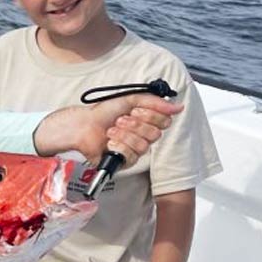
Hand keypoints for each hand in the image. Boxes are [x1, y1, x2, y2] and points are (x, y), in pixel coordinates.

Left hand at [34, 94, 182, 165]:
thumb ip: (154, 102)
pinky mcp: (125, 161)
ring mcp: (134, 149)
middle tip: (120, 120)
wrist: (83, 125)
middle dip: (135, 124)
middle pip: (155, 134)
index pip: (164, 121)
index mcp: (146, 121)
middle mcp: (143, 136)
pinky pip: (131, 155)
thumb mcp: (130, 100)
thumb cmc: (103, 113)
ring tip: (112, 130)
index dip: (151, 116)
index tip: (135, 110)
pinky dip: (118, 145)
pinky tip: (110, 142)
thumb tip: (178, 106)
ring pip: (143, 145)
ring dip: (124, 134)